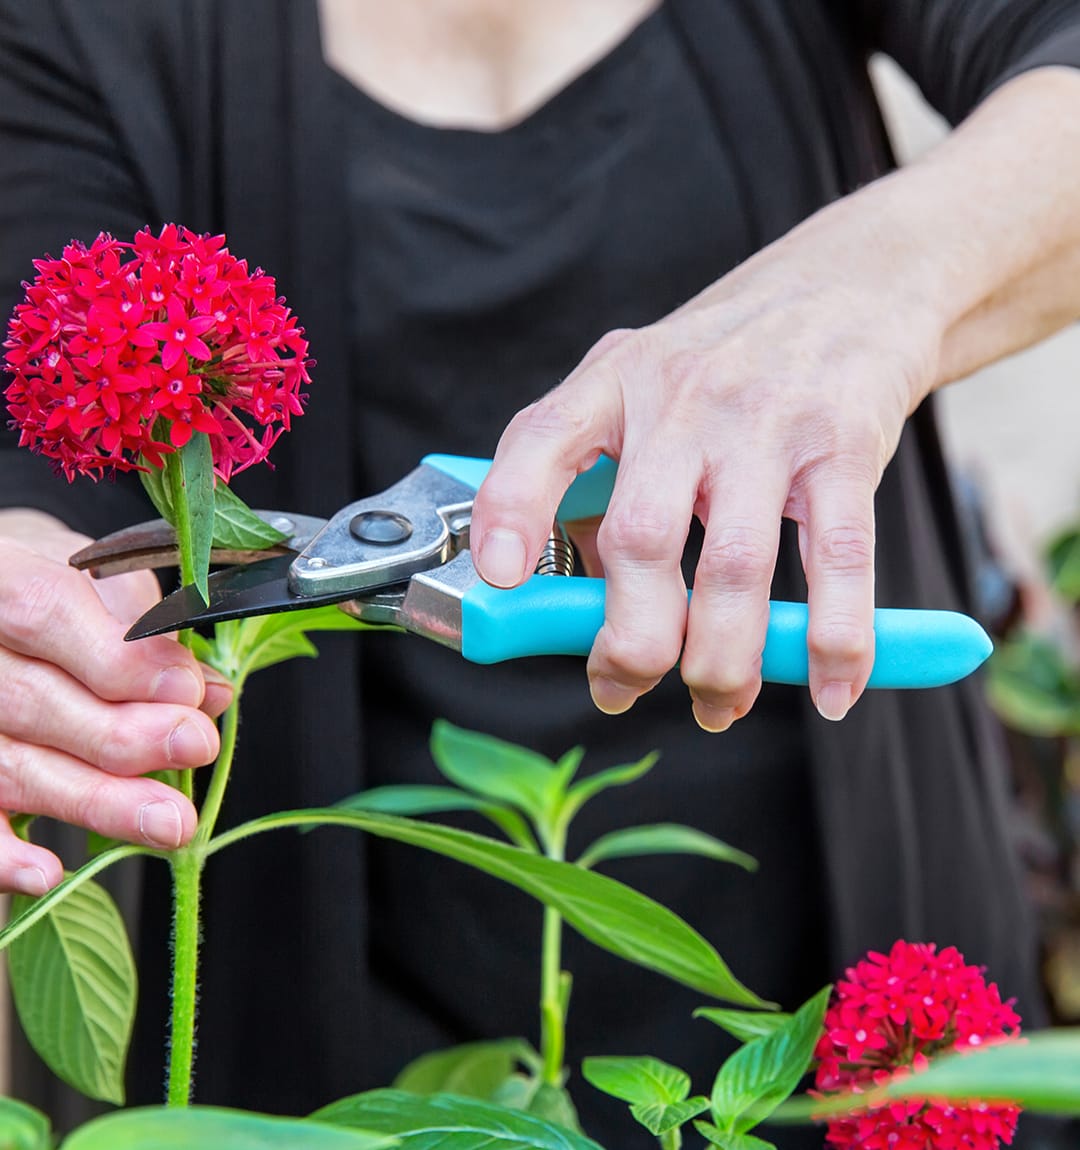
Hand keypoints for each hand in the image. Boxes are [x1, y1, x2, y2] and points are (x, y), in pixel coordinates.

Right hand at [0, 510, 230, 893]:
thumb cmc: (48, 584)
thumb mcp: (97, 582)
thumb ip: (147, 631)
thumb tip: (206, 691)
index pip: (45, 614)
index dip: (120, 661)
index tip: (187, 690)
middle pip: (31, 701)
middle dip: (122, 736)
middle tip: (196, 748)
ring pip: (9, 765)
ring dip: (94, 801)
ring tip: (168, 822)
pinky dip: (2, 852)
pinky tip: (48, 873)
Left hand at [471, 192, 945, 729]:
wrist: (848, 283)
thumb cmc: (725, 356)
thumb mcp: (640, 382)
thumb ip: (597, 469)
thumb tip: (571, 594)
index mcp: (615, 381)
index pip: (542, 439)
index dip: (511, 511)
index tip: (499, 579)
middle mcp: (683, 399)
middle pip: (642, 537)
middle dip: (632, 640)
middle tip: (623, 688)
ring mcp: (766, 423)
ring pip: (735, 565)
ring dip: (723, 659)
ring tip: (718, 705)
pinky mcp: (844, 446)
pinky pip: (837, 559)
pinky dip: (834, 637)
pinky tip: (830, 687)